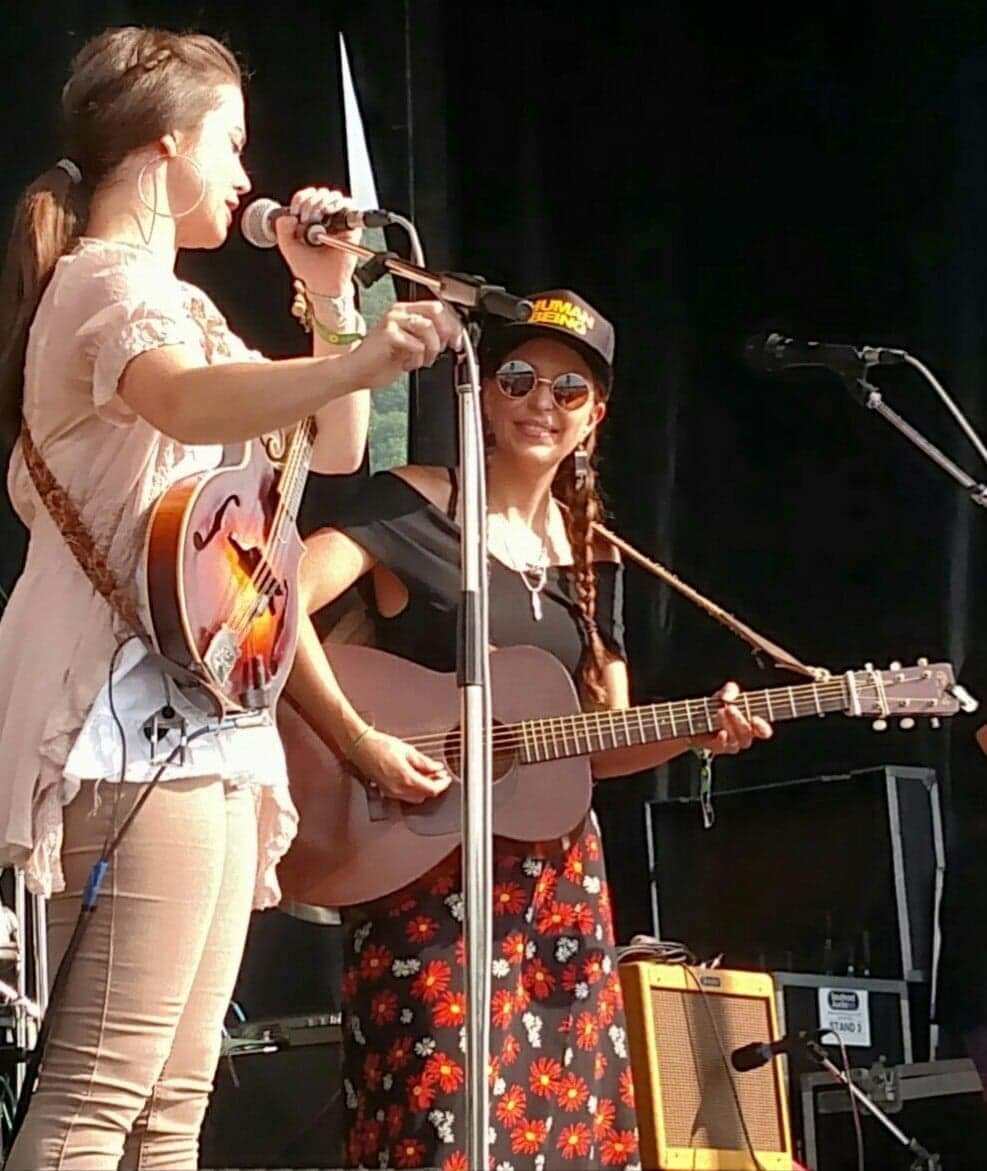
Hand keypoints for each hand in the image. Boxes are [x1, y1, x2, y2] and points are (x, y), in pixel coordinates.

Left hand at [274, 186, 360, 295]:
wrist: (324, 282)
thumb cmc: (310, 268)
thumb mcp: (288, 248)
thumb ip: (282, 229)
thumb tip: (289, 215)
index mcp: (308, 220)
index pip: (305, 198)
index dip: (300, 199)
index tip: (295, 212)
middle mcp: (323, 219)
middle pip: (318, 194)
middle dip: (310, 202)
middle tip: (306, 218)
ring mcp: (336, 221)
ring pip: (332, 196)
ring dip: (322, 202)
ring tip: (317, 218)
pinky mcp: (350, 226)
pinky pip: (349, 205)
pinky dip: (338, 203)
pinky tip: (329, 211)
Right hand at [347, 301, 462, 389]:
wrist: (357, 372)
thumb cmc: (381, 362)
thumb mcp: (413, 348)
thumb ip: (429, 339)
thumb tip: (452, 338)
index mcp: (406, 312)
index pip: (438, 307)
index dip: (453, 324)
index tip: (458, 340)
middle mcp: (399, 312)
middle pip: (435, 310)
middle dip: (447, 331)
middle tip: (446, 348)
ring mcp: (392, 321)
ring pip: (428, 327)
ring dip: (432, 348)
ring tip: (423, 360)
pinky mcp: (388, 334)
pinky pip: (415, 343)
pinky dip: (417, 357)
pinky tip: (407, 364)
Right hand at [348, 727, 452, 803]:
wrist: (360, 746)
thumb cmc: (379, 745)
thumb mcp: (407, 750)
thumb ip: (424, 762)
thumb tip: (436, 767)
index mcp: (406, 779)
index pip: (431, 789)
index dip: (442, 784)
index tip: (446, 778)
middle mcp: (398, 789)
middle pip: (424, 795)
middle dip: (434, 786)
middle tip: (439, 775)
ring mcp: (391, 792)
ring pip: (414, 798)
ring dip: (424, 789)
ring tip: (428, 775)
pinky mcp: (386, 791)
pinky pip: (405, 796)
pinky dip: (413, 789)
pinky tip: (415, 777)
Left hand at [689, 681, 772, 754]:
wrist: (697, 716)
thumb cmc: (718, 704)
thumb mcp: (725, 693)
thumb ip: (730, 690)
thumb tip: (728, 696)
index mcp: (751, 725)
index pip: (763, 732)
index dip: (762, 727)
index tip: (754, 718)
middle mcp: (743, 737)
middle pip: (747, 735)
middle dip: (739, 720)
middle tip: (730, 708)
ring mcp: (730, 744)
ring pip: (735, 740)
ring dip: (728, 725)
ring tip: (720, 711)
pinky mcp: (716, 747)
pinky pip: (722, 747)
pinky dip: (722, 739)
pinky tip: (720, 732)